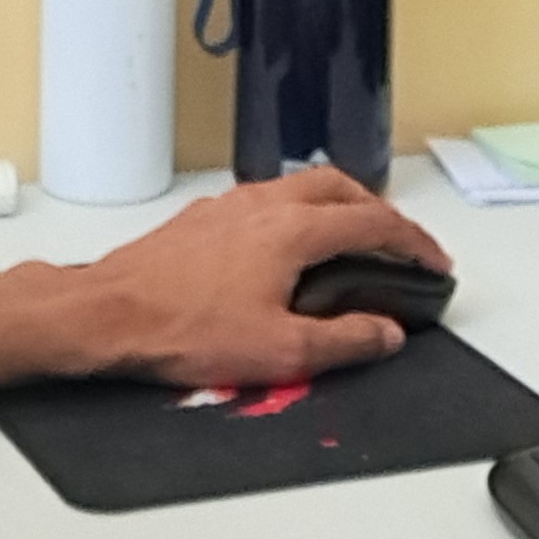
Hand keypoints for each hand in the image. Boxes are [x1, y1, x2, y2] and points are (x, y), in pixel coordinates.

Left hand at [67, 168, 452, 387]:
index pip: (374, 222)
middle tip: (397, 243)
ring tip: (347, 241)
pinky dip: (295, 214)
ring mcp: (228, 206)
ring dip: (335, 207)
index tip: (433, 262)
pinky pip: (264, 201)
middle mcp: (263, 205)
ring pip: (300, 188)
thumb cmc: (181, 329)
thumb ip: (343, 341)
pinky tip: (283, 249)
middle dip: (379, 211)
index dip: (414, 242)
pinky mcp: (201, 219)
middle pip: (340, 187)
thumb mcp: (278, 352)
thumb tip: (385, 333)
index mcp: (292, 230)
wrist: (105, 315)